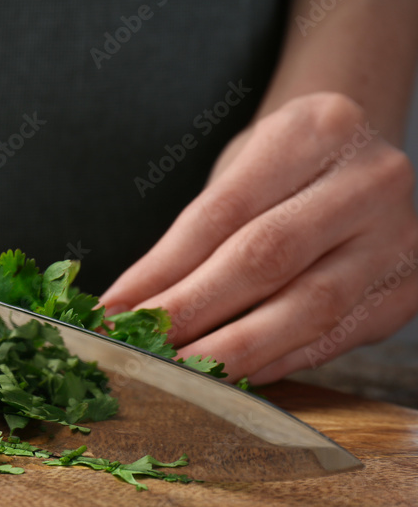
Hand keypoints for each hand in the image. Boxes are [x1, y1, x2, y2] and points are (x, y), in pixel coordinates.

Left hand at [101, 92, 417, 383]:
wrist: (361, 164)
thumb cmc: (284, 171)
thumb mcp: (237, 176)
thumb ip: (190, 240)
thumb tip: (126, 308)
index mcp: (319, 130)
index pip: (222, 212)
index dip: (163, 268)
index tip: (117, 309)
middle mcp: (371, 180)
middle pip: (266, 258)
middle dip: (194, 311)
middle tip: (143, 347)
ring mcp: (399, 236)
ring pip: (307, 307)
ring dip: (233, 349)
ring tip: (179, 371)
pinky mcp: (407, 289)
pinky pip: (334, 337)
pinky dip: (276, 361)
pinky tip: (233, 377)